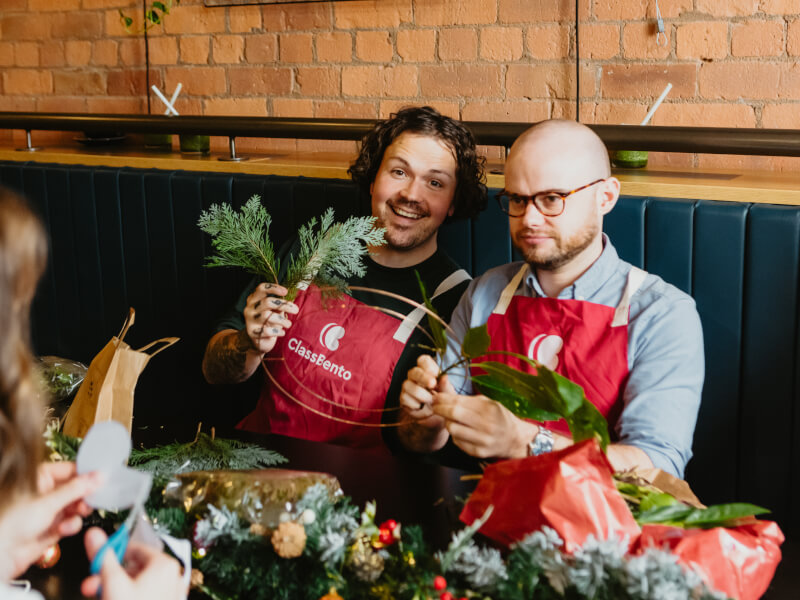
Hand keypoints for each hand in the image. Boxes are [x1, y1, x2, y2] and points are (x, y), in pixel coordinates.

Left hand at [0, 462, 101, 579]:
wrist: (1, 554)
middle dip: (84, 496)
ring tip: (78, 513)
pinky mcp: (52, 527)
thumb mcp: (48, 502)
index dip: (86, 474)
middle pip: (75, 489)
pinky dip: (70, 525)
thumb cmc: (10, 524)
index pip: (69, 469)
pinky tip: (64, 528)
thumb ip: (76, 489)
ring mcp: (48, 510)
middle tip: (93, 498)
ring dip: (78, 512)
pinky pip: (70, 522)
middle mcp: (44, 492)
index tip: (102, 477)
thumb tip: (98, 476)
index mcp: (39, 478)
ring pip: (75, 506)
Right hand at [81, 528, 185, 599]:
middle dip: (108, 577)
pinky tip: (110, 599)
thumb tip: (93, 533)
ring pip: (137, 585)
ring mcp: (171, 594)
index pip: (133, 549)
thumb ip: (103, 557)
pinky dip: (127, 598)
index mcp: (164, 564)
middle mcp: (172, 576)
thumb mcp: (113, 584)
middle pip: (134, 569)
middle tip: (89, 587)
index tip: (94, 563)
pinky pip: (144, 597)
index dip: (111, 555)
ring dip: (114, 589)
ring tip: (98, 595)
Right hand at [243, 283, 298, 354]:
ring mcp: (250, 320)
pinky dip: (277, 331)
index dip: (274, 288)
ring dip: (282, 320)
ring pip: (266, 316)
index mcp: (254, 299)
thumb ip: (280, 304)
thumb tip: (292, 301)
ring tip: (288, 324)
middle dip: (284, 305)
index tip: (286, 292)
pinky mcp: (252, 332)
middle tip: (296, 310)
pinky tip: (282, 332)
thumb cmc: (269, 321)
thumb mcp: (274, 310)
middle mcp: (250, 307)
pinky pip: (266, 330)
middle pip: (267, 302)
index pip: (261, 288)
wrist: (259, 340)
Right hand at [397, 355, 451, 451]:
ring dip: (420, 394)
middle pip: (413, 371)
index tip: (436, 375)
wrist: (437, 419)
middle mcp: (415, 377)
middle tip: (432, 384)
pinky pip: (405, 398)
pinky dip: (415, 404)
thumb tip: (444, 376)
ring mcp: (407, 387)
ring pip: (407, 385)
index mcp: (427, 371)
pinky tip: (422, 407)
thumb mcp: (448, 394)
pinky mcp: (403, 399)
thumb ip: (446, 386)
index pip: (423, 360)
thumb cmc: (443, 401)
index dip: (428, 366)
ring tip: (430, 400)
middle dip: (423, 377)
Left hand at [432, 393, 537, 459]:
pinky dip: (455, 434)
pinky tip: (459, 430)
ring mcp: (483, 441)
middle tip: (434, 405)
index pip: (459, 402)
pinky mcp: (478, 452)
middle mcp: (487, 425)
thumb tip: (443, 391)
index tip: (435, 396)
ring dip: (446, 422)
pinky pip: (457, 442)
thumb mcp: (487, 402)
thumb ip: (466, 398)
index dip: (443, 398)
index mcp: (490, 409)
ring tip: (448, 418)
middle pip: (453, 415)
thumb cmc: (498, 416)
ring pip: (453, 429)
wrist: (514, 439)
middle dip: (439, 408)